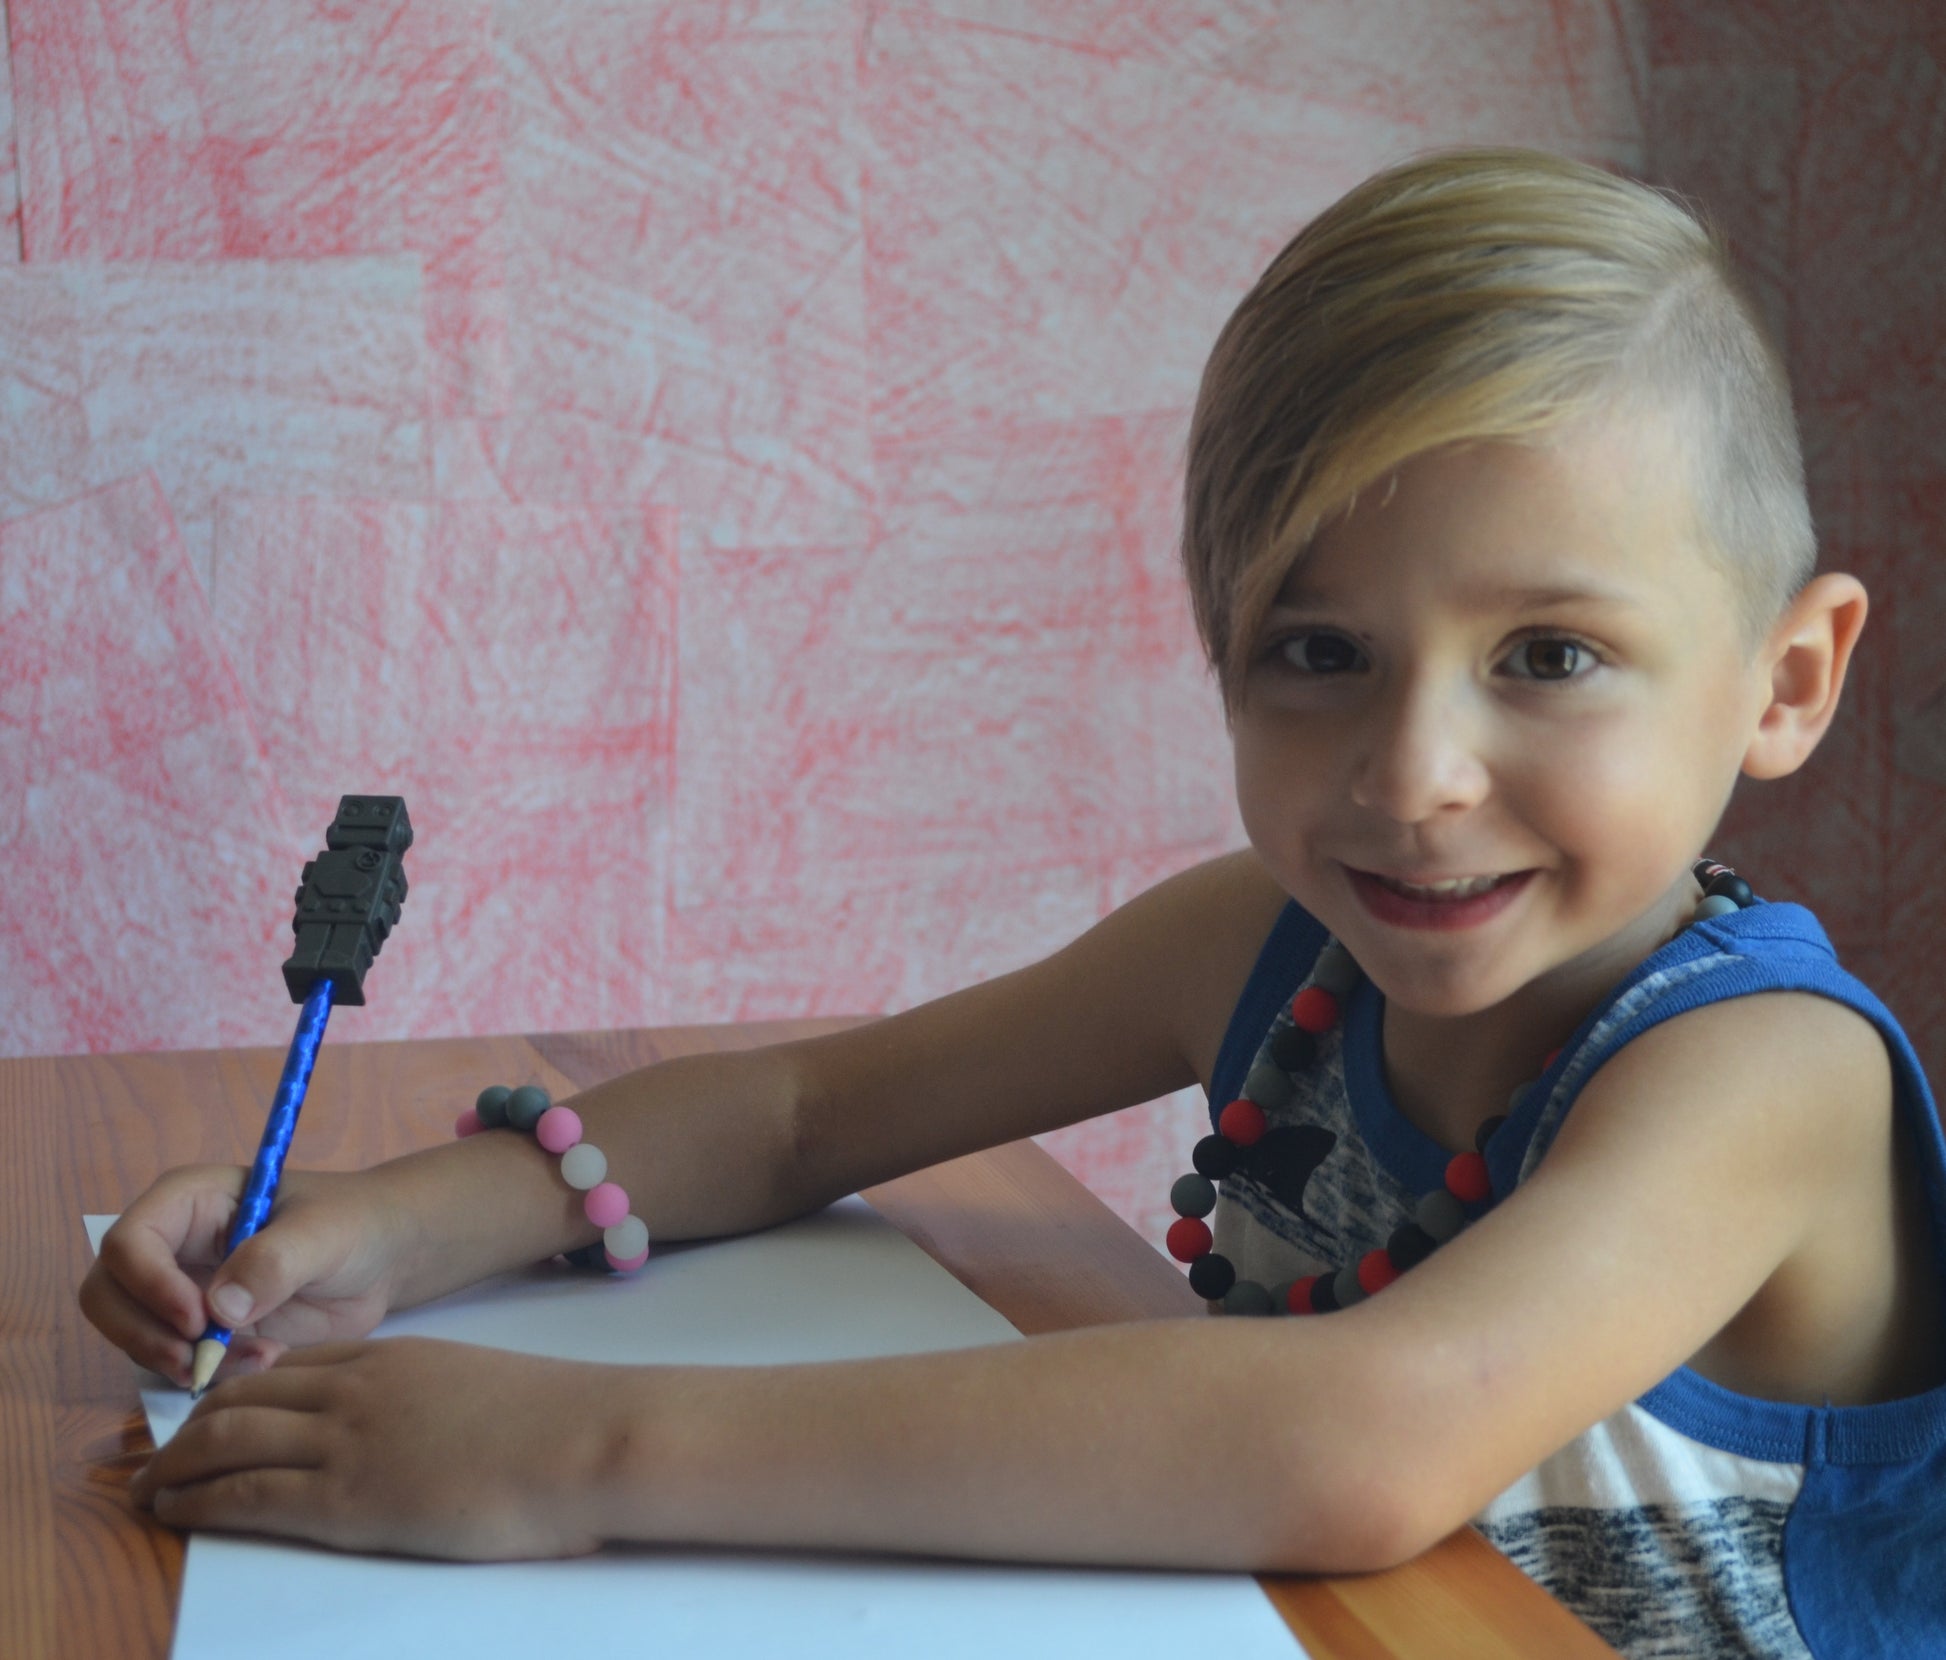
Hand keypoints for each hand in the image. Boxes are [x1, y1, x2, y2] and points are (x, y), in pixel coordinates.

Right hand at [80, 1165, 410, 1388]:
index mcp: (190, 1201)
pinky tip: (265, 1361)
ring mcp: (180, 1292)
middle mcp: (171, 1247)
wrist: (383, 1258)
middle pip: (107, 1295)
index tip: (196, 1318)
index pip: (128, 1241)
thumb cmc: (354, 1222)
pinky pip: (174, 1363)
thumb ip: (275, 1260)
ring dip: (181, 1361)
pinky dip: (207, 1375)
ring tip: (257, 1357)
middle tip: (197, 1360)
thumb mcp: (326, 1232)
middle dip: (143, 1335)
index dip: (148, 1283)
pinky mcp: (200, 1333)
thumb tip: (217, 1309)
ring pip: (136, 1337)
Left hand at [129, 1338, 612, 1558]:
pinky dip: (198, 1500)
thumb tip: (431, 1436)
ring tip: (147, 1490)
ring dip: (176, 1465)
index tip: (215, 1418)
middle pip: (245, 1397)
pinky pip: (248, 1493)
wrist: (581, 1437)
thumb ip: (436, 1403)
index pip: (292, 1369)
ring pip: (229, 1440)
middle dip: (190, 1428)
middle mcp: (356, 1390)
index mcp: (392, 1359)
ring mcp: (349, 1441)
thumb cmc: (554, 1424)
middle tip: (160, 1458)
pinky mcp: (348, 1498)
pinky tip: (173, 1512)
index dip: (241, 1392)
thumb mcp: (478, 1390)